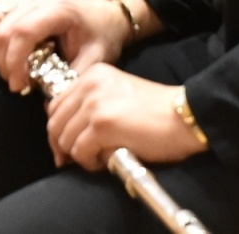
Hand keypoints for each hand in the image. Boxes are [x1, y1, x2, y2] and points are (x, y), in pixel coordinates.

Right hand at [0, 0, 128, 93]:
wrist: (104, 14)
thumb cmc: (100, 36)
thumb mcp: (96, 60)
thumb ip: (73, 79)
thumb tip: (50, 104)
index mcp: (59, 10)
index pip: (22, 32)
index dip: (14, 62)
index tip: (19, 86)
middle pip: (0, 29)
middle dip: (3, 62)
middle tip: (17, 82)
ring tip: (11, 69)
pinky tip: (6, 54)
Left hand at [45, 65, 207, 170]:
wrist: (184, 116)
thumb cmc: (156, 112)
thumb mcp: (117, 95)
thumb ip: (91, 104)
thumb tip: (63, 131)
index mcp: (92, 74)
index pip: (55, 105)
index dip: (58, 129)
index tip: (66, 146)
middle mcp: (89, 84)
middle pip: (55, 123)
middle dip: (62, 146)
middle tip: (76, 160)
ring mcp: (94, 104)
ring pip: (65, 140)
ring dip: (79, 155)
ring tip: (100, 158)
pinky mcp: (102, 125)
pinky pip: (80, 152)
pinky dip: (90, 163)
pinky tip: (107, 160)